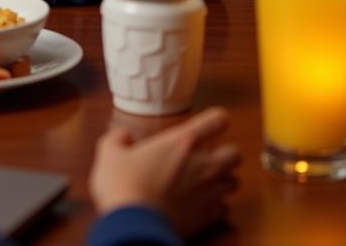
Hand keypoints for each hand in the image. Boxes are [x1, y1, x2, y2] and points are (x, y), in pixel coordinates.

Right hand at [89, 107, 239, 239]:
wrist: (135, 226)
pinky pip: (224, 208)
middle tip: (210, 155)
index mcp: (182, 141)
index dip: (216, 119)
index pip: (216, 120)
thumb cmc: (124, 186)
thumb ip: (117, 139)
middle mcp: (203, 164)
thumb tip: (122, 136)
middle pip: (235, 153)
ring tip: (207, 181)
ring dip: (224, 179)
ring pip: (234, 182)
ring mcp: (209, 192)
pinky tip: (200, 204)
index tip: (211, 122)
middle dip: (227, 153)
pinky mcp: (208, 217)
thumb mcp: (110, 154)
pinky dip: (216, 205)